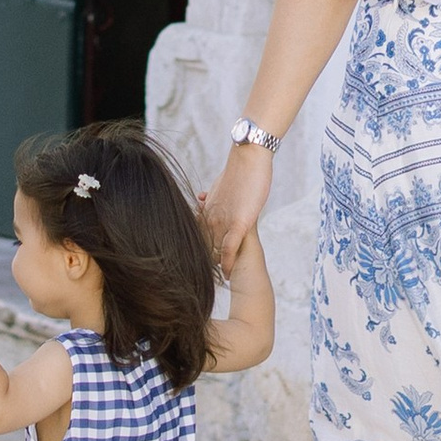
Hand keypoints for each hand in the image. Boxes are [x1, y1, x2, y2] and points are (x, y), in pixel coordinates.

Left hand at [200, 140, 272, 276]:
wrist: (248, 156)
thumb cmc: (239, 169)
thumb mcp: (221, 186)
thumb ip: (212, 197)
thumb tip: (202, 199)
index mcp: (208, 210)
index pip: (198, 236)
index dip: (196, 251)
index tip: (192, 264)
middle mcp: (212, 218)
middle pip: (204, 246)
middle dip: (203, 263)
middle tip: (200, 281)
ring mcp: (225, 220)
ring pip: (215, 250)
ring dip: (215, 268)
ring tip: (215, 284)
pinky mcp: (240, 222)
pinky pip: (230, 248)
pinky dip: (228, 262)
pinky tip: (227, 275)